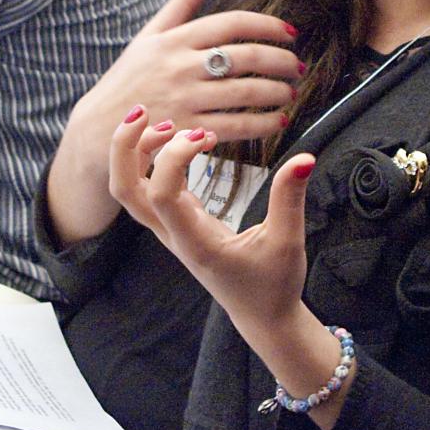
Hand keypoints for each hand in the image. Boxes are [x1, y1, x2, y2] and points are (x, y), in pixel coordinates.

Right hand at [46, 0, 298, 243]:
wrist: (100, 131)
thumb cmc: (128, 80)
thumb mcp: (147, 38)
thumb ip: (179, 7)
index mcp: (174, 40)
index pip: (231, 23)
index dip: (267, 26)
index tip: (290, 33)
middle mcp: (180, 67)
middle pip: (245, 57)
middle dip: (281, 61)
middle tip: (298, 66)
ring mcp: (184, 100)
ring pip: (246, 93)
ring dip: (277, 92)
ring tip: (291, 92)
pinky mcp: (188, 132)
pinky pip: (236, 127)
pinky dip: (263, 124)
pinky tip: (277, 121)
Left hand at [111, 113, 312, 332]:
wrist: (262, 318)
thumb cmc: (273, 286)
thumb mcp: (287, 241)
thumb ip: (290, 198)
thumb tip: (305, 158)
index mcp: (195, 243)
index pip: (161, 195)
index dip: (174, 158)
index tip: (208, 135)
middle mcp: (173, 236)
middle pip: (124, 191)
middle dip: (125, 148)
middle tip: (144, 111)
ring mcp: (171, 230)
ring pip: (130, 189)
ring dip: (135, 151)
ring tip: (168, 123)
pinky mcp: (179, 223)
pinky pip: (150, 188)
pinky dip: (154, 160)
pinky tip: (184, 140)